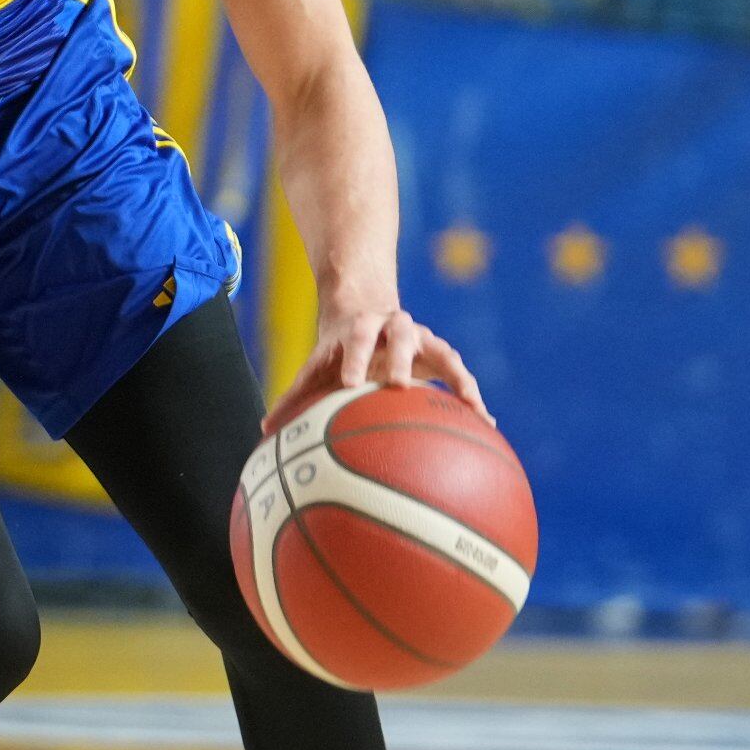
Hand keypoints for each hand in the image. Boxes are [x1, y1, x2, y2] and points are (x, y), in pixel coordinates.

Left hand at [267, 291, 486, 434]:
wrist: (370, 319)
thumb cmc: (339, 354)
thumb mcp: (319, 368)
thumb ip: (296, 396)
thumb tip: (265, 430)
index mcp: (361, 330)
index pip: (357, 338)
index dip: (355, 358)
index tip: (351, 383)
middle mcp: (395, 328)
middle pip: (403, 336)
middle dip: (402, 357)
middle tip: (401, 385)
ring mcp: (423, 339)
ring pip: (442, 351)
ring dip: (454, 376)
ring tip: (469, 405)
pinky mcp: (442, 354)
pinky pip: (461, 374)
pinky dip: (471, 395)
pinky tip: (484, 423)